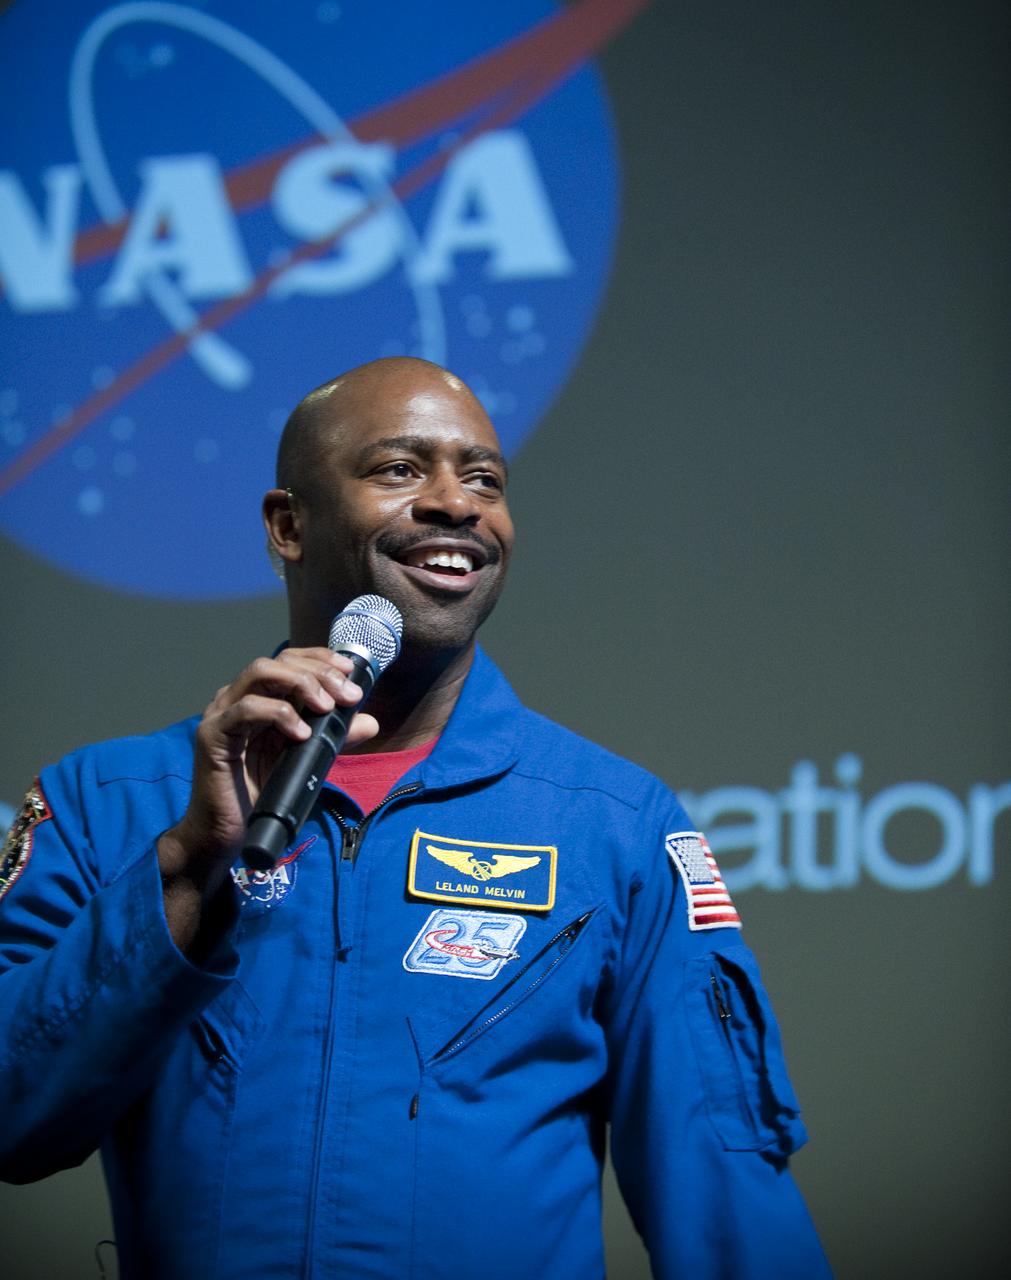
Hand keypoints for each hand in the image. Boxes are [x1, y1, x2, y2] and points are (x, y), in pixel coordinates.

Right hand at [159, 649, 378, 885]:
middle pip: (279, 660)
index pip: (291, 660)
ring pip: (260, 672)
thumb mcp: (307, 759)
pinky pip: (245, 709)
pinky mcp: (212, 734)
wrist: (225, 833)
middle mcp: (238, 697)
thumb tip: (369, 722)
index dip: (322, 659)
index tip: (351, 672)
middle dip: (319, 672)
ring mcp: (222, 712)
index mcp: (260, 697)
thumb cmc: (261, 793)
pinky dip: (278, 714)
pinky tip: (301, 733)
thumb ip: (333, 738)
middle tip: (347, 695)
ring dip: (300, 683)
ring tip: (326, 707)